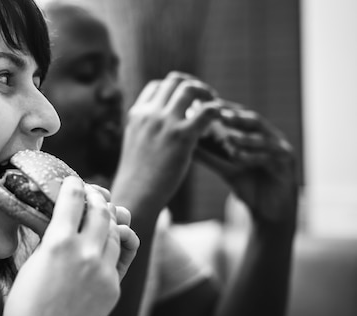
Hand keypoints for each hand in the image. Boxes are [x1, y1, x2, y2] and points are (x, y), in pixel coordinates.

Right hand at [0, 177, 138, 315]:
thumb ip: (50, 238)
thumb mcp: (33, 263)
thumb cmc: (25, 306)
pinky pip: (118, 256)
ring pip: (115, 232)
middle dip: (97, 197)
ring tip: (102, 215)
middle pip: (101, 210)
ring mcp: (103, 270)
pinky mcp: (114, 286)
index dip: (74, 185)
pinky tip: (105, 242)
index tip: (73, 181)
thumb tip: (60, 220)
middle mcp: (85, 252)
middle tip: (92, 193)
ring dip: (108, 220)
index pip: (73, 199)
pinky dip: (111, 245)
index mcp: (58, 242)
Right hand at [112, 71, 220, 211]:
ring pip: (190, 89)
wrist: (137, 194)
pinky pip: (207, 111)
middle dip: (194, 86)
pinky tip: (221, 121)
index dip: (175, 89)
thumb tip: (160, 125)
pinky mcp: (182, 137)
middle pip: (175, 81)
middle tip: (206, 100)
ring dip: (207, 94)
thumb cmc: (138, 176)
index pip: (158, 85)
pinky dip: (217, 111)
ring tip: (216, 107)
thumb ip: (146, 128)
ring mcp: (165, 123)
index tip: (187, 101)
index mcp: (137, 114)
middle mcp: (150, 113)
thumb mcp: (135, 144)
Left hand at [196, 103, 298, 234]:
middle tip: (218, 113)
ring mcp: (281, 148)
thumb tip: (185, 144)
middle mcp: (270, 136)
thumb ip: (209, 155)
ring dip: (245, 137)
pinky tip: (238, 156)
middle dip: (236, 116)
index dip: (223, 108)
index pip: (239, 115)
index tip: (205, 105)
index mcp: (256, 133)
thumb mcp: (226, 168)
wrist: (270, 210)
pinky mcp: (287, 163)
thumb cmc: (248, 184)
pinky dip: (253, 156)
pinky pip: (269, 157)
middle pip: (253, 120)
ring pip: (263, 138)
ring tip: (228, 137)